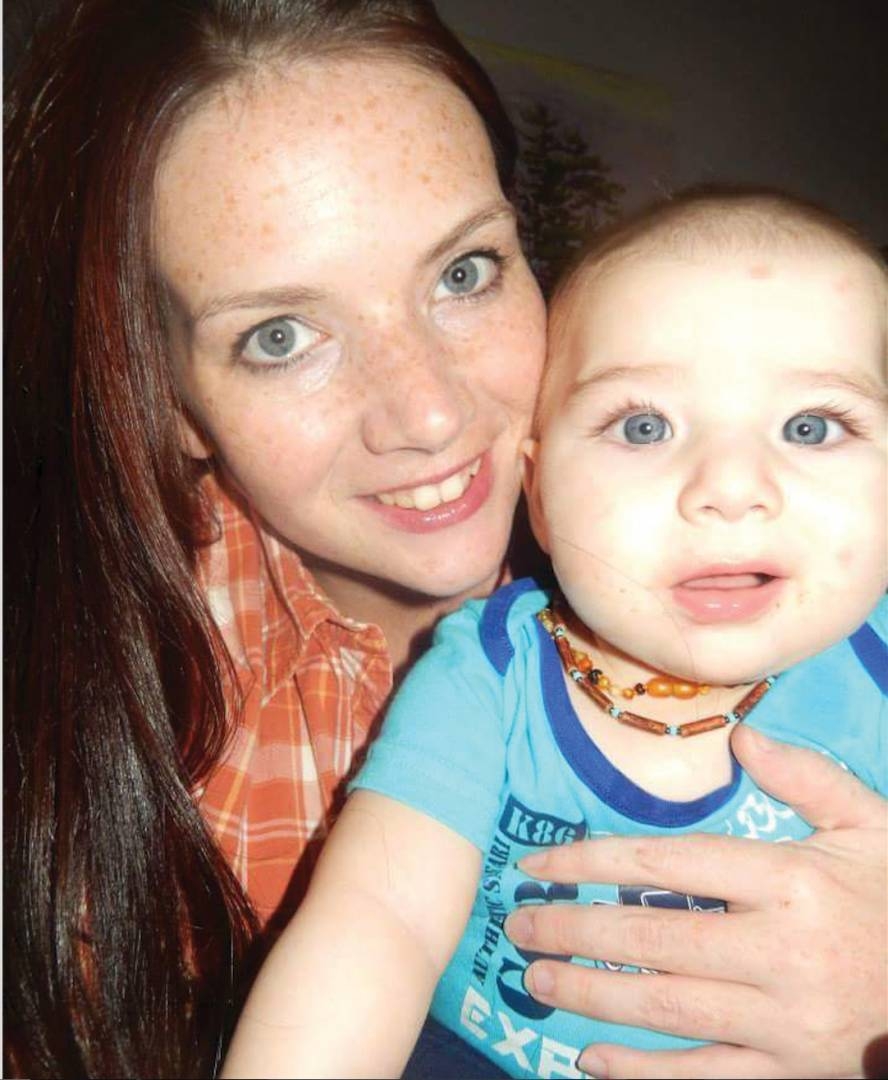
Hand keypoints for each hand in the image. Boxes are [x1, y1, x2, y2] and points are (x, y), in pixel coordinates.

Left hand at [503, 725, 887, 1077]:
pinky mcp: (791, 1072)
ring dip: (593, 994)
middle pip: (656, 938)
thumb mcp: (869, 825)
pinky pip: (706, 1076)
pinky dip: (645, 1074)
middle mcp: (782, 951)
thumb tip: (742, 738)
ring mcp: (785, 1022)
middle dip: (577, 931)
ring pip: (669, 1008)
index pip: (669, 863)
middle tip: (519, 925)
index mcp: (791, 881)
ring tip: (536, 979)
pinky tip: (592, 1061)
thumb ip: (808, 777)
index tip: (538, 864)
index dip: (594, 862)